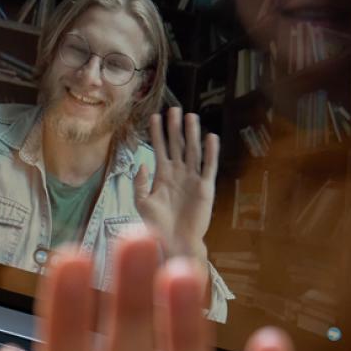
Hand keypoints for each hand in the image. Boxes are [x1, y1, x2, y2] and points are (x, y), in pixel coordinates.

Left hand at [134, 107, 218, 260]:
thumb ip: (140, 183)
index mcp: (162, 176)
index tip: (154, 117)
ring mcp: (192, 179)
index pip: (159, 149)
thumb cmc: (157, 225)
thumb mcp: (142, 203)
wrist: (174, 241)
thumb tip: (141, 164)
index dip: (157, 133)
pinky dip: (210, 152)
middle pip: (177, 145)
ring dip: (192, 134)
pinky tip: (210, 137)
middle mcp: (178, 174)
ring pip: (192, 151)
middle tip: (174, 109)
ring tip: (190, 117)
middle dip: (175, 128)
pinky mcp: (205, 188)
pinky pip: (208, 167)